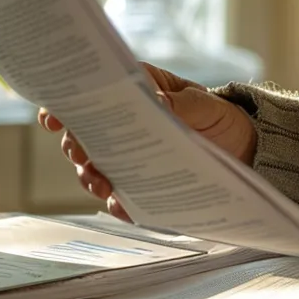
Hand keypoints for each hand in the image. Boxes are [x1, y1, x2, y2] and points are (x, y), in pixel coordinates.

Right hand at [38, 62, 256, 219]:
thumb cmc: (219, 115)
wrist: (246, 149)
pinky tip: (121, 204)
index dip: (65, 106)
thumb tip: (156, 100)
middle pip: (83, 136)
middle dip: (76, 146)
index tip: (53, 118)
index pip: (91, 97)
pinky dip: (118, 204)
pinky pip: (120, 199)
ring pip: (94, 169)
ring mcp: (129, 159)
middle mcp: (123, 126)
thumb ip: (181, 104)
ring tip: (100, 183)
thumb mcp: (204, 105)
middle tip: (81, 154)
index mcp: (134, 94)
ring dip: (90, 176)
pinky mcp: (141, 188)